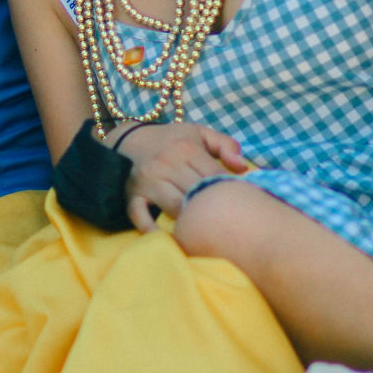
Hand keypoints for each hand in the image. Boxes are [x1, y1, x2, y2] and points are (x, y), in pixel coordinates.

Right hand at [119, 122, 246, 232]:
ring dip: (189, 221)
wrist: (129, 139)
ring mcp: (148, 181)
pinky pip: (139, 215)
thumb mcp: (199, 133)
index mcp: (187, 149)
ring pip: (174, 208)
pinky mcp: (132, 195)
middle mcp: (167, 165)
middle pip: (196, 194)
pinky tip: (166, 239)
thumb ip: (226, 145)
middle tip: (226, 223)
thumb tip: (243, 168)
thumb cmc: (171, 140)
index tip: (239, 204)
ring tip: (204, 233)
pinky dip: (150, 228)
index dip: (229, 193)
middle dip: (212, 210)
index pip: (215, 177)